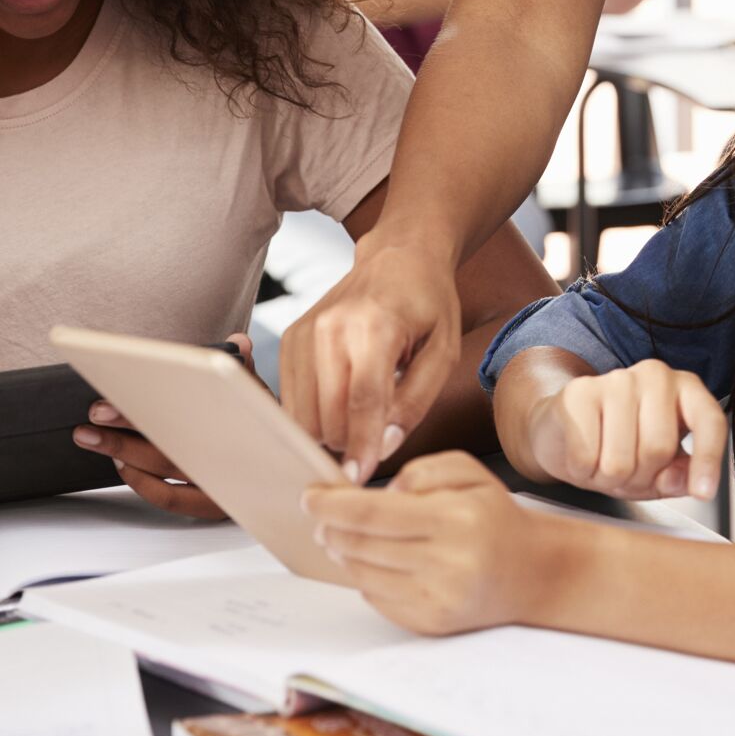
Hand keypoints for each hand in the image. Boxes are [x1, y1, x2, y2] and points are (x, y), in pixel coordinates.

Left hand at [69, 331, 257, 520]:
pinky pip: (170, 501)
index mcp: (245, 424)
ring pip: (164, 472)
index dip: (151, 402)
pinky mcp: (214, 508)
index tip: (121, 387)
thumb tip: (237, 342)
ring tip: (94, 437)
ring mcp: (222, 487)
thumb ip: (245, 370)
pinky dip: (142, 483)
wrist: (300, 470)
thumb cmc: (271, 427)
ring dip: (123, 454)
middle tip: (95, 415)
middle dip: (126, 428)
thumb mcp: (263, 396)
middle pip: (169, 444)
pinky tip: (122, 466)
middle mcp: (233, 460)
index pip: (193, 409)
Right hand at [279, 236, 461, 485]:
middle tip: (372, 446)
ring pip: (302, 411)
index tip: (360, 478)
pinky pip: (291, 397)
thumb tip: (385, 445)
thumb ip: (417, 400)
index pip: (363, 399)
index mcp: (375, 325)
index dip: (361, 445)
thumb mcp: (444, 351)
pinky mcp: (290, 338)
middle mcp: (330, 327)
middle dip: (347, 443)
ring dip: (327, 432)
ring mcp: (304, 331)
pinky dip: (312, 415)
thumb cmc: (427, 304)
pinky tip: (339, 407)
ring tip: (359, 424)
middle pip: (326, 412)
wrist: (398, 257)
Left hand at [303, 451, 530, 635]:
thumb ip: (421, 472)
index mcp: (455, 518)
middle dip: (331, 529)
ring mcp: (437, 599)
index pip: (372, 513)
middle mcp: (447, 563)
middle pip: (361, 545)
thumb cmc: (494, 517)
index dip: (332, 506)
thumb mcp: (469, 472)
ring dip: (344, 554)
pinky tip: (375, 562)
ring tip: (343, 538)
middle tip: (320, 518)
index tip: (310, 496)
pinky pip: (377, 598)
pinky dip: (366, 577)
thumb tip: (377, 495)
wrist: (533, 572)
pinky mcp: (430, 624)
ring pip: (363, 574)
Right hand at [521, 359, 727, 500]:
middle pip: (658, 448)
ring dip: (608, 478)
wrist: (563, 430)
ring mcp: (616, 378)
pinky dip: (582, 471)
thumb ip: (678, 476)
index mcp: (685, 389)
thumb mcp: (658, 470)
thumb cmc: (618, 449)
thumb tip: (686, 482)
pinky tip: (581, 456)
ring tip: (602, 463)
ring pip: (620, 459)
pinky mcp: (578, 391)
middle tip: (627, 474)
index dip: (709, 459)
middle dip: (639, 477)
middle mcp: (655, 375)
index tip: (703, 492)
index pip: (709, 420)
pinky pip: (586, 456)